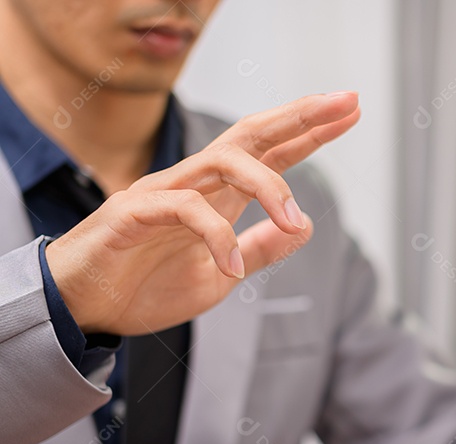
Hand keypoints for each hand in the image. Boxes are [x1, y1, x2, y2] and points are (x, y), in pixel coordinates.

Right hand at [45, 92, 361, 335]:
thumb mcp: (220, 278)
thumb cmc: (144, 285)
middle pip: (252, 136)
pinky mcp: (134, 213)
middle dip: (300, 117)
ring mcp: (163, 193)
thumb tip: (304, 227)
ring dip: (269, 186)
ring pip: (223, 161)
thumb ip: (259, 250)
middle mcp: (195, 183)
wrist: (84, 309)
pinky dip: (216, 237)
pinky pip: (183, 209)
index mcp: (218, 196)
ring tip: (293, 221)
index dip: (310, 132)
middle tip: (345, 102)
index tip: (350, 111)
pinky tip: (231, 268)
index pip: (271, 152)